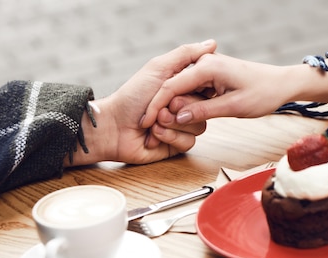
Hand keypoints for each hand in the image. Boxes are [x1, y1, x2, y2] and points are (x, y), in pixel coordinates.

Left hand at [68, 39, 217, 165]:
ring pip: (198, 126)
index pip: (207, 87)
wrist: (114, 127)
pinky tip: (153, 135)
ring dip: (172, 123)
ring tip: (154, 123)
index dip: (195, 91)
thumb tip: (212, 44)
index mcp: (183, 87)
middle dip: (178, 107)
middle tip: (162, 109)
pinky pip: (189, 142)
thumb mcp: (158, 69)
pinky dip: (169, 137)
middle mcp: (185, 106)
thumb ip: (185, 55)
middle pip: (204, 108)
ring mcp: (182, 125)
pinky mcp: (178, 144)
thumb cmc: (132, 97)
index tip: (177, 92)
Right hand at [141, 54, 327, 126]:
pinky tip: (181, 119)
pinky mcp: (212, 77)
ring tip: (164, 128)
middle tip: (154, 130)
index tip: (146, 122)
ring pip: (181, 90)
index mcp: (207, 67)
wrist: (282, 84)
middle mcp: (204, 64)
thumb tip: (178, 118)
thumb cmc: (263, 92)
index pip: (171, 86)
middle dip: (162, 109)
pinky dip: (185, 105)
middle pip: (172, 87)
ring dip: (173, 109)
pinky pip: (192, 91)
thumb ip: (203, 111)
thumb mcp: (233, 107)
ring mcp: (208, 70)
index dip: (156, 106)